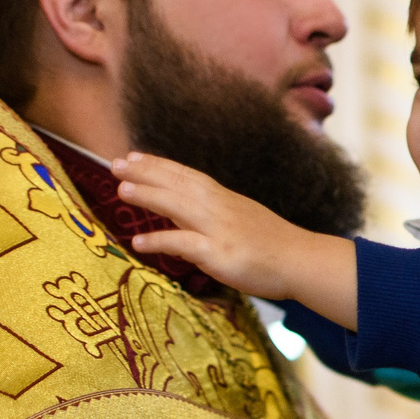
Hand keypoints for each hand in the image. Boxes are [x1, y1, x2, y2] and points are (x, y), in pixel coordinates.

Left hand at [111, 152, 355, 322]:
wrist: (303, 261)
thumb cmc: (274, 245)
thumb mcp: (242, 220)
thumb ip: (211, 217)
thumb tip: (180, 218)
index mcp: (225, 199)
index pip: (187, 176)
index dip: (159, 165)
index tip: (134, 156)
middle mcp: (220, 208)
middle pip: (179, 184)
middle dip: (147, 172)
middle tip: (116, 164)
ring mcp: (220, 229)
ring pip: (179, 206)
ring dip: (149, 195)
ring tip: (121, 189)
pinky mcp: (221, 254)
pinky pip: (185, 244)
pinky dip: (161, 240)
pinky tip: (139, 241)